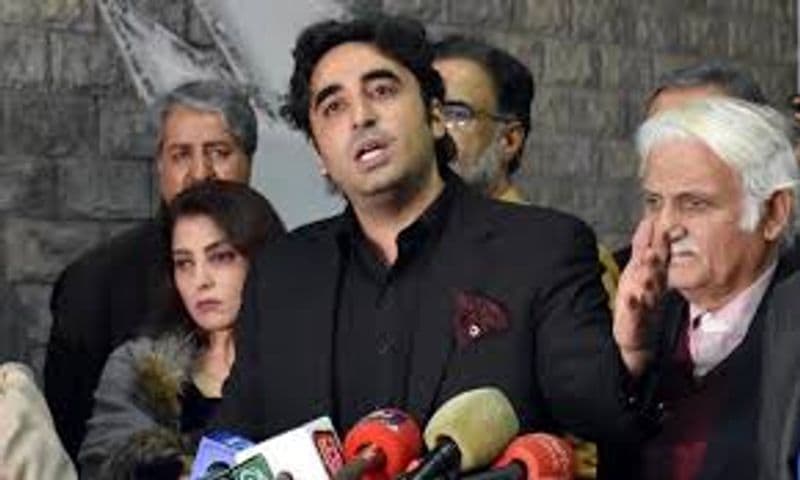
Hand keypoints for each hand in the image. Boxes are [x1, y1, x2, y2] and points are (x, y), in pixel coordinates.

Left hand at [613, 217, 668, 376]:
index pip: (661, 257)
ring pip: (649, 291)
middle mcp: (653, 289)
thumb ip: (643, 244)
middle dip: (655, 262)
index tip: (667, 228)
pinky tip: (632, 298)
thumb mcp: (638, 267)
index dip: (663, 244)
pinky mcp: (636, 320)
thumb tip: (648, 220)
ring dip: (649, 281)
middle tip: (654, 251)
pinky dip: (634, 305)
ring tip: (647, 273)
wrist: (638, 336)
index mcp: (654, 276)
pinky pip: (636, 312)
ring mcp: (646, 305)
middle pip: (656, 273)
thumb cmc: (639, 298)